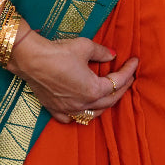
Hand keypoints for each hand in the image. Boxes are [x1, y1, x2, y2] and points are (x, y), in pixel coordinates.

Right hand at [8, 33, 137, 125]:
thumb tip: (112, 55)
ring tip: (112, 92)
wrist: (30, 59)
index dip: (129, 70)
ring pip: (93, 112)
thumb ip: (102, 52)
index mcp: (94, 90)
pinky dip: (81, 114)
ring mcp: (68, 109)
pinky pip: (72, 118)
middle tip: (129, 76)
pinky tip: (85, 108)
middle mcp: (82, 103)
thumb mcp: (85, 47)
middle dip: (123, 87)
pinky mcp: (54, 109)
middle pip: (110, 99)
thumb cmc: (58, 52)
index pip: (118, 81)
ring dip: (106, 103)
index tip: (135, 61)